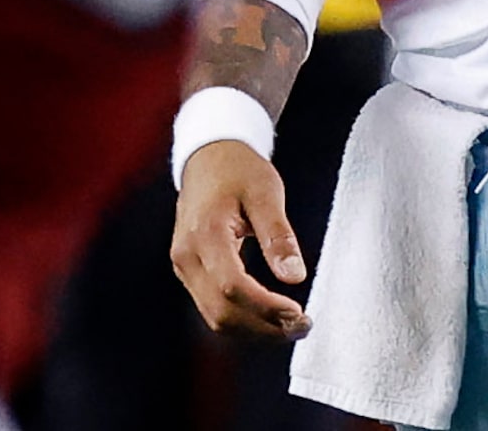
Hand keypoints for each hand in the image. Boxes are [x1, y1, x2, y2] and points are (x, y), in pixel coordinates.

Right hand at [169, 139, 311, 338]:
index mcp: (205, 235)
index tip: (298, 313)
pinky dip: (242, 318)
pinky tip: (270, 316)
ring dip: (254, 329)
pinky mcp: (190, 271)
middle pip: (221, 311)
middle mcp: (187, 257)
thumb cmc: (239, 170)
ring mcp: (184, 267)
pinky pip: (212, 306)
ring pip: (215, 316)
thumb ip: (279, 235)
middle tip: (303, 327)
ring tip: (292, 326)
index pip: (232, 287)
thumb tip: (295, 277)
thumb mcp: (266, 192)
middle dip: (263, 327)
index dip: (266, 308)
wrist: (208, 157)